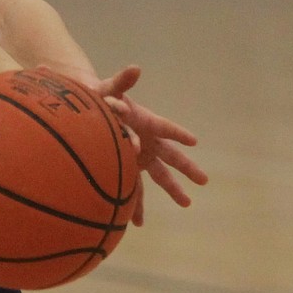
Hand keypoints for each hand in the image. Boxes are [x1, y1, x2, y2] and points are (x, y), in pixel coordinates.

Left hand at [95, 66, 207, 224]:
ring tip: (188, 203)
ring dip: (172, 189)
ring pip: (158, 176)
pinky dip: (135, 204)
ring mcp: (139, 156)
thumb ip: (121, 81)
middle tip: (204, 179)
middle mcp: (147, 140)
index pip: (165, 127)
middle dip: (186, 168)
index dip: (177, 133)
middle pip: (170, 156)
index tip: (193, 140)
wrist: (88, 110)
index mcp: (145, 121)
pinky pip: (134, 188)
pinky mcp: (127, 167)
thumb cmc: (99, 97)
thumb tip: (134, 68)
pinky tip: (138, 223)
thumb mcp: (108, 88)